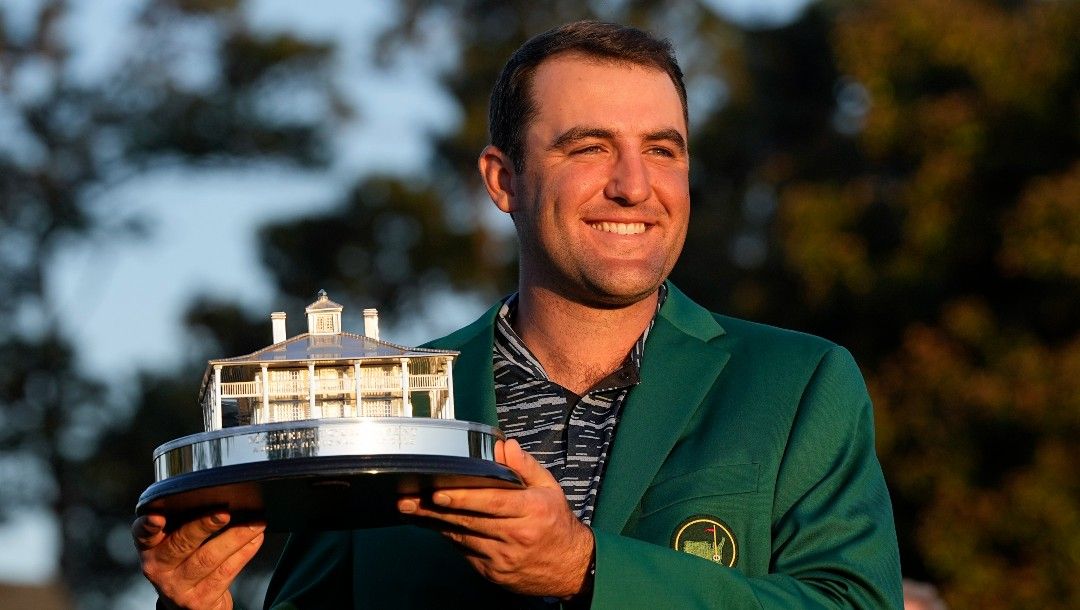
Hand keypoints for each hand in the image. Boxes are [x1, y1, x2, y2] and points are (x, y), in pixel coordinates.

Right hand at [132, 512, 264, 609]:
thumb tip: (220, 493)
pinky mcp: (199, 601)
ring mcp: (178, 587)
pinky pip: (225, 572)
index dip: (148, 525)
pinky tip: (255, 539)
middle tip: (224, 512)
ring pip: (208, 558)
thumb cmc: (186, 562)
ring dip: (236, 537)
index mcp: (150, 548)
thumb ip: (185, 521)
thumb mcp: (176, 543)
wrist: (189, 605)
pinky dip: (244, 552)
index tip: (157, 517)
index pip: (144, 534)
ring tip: (256, 523)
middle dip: (204, 526)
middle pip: (181, 543)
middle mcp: (159, 568)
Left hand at [397, 439, 593, 597]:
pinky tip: (432, 524)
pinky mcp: (492, 572)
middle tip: (409, 499)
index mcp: (532, 510)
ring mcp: (502, 558)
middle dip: (436, 509)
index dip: (464, 498)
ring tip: (411, 509)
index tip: (439, 492)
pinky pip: (464, 552)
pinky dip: (448, 537)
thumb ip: (526, 466)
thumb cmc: (557, 523)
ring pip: (462, 538)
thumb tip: (505, 446)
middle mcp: (516, 535)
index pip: (493, 502)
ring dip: (434, 522)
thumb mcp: (550, 488)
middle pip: (470, 521)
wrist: (570, 567)